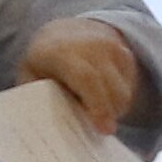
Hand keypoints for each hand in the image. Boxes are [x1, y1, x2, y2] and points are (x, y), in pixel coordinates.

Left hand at [21, 17, 146, 136]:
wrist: (61, 31)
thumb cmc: (43, 62)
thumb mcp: (30, 76)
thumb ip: (38, 98)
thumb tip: (47, 130)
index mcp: (61, 51)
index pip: (87, 78)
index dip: (97, 106)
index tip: (103, 129)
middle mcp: (90, 45)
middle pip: (111, 88)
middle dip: (110, 114)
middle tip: (102, 130)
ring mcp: (111, 46)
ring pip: (124, 90)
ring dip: (116, 108)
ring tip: (98, 113)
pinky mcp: (125, 53)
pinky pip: (131, 85)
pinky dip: (120, 98)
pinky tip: (104, 99)